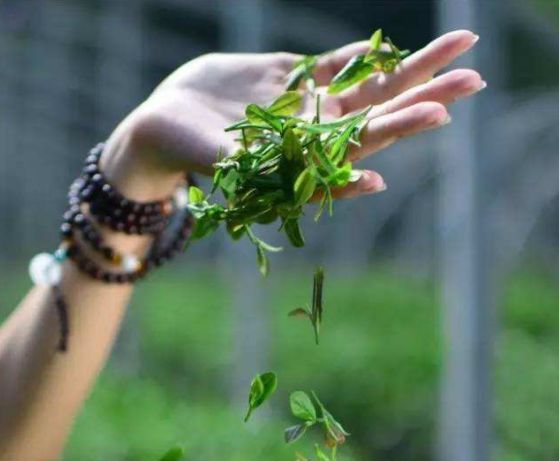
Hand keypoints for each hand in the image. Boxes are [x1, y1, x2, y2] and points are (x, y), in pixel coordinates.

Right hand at [103, 30, 483, 200]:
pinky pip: (337, 63)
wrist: (161, 129)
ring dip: (414, 65)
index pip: (368, 138)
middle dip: (430, 89)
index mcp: (311, 154)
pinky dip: (365, 56)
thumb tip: (372, 182)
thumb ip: (295, 172)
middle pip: (385, 106)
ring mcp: (309, 102)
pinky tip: (395, 45)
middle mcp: (319, 131)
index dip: (404, 123)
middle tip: (477, 75)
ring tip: (461, 43)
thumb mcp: (239, 164)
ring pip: (372, 80)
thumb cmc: (190, 155)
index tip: (443, 111)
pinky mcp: (292, 77)